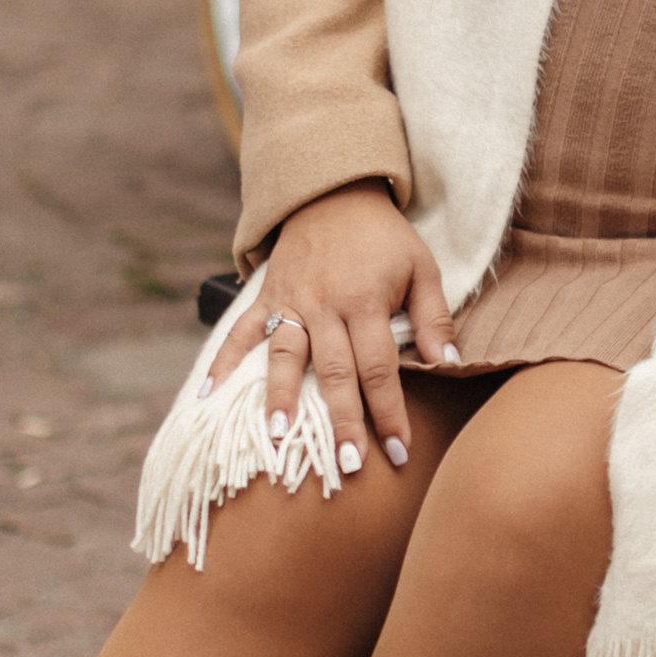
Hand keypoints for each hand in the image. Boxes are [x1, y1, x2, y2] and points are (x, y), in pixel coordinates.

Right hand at [207, 181, 455, 478]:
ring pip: (285, 355)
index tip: (399, 451)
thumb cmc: (384, 238)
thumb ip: (433, 317)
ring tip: (279, 436)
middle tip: (346, 464)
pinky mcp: (265, 297)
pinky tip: (207, 397)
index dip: (390, 411)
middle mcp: (326, 305)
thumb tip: (447, 364)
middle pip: (335, 372)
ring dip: (281, 397)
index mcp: (367, 300)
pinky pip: (240, 332)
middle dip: (342, 420)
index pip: (380, 367)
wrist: (333, 192)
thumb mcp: (422, 267)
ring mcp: (291, 301)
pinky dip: (222, 363)